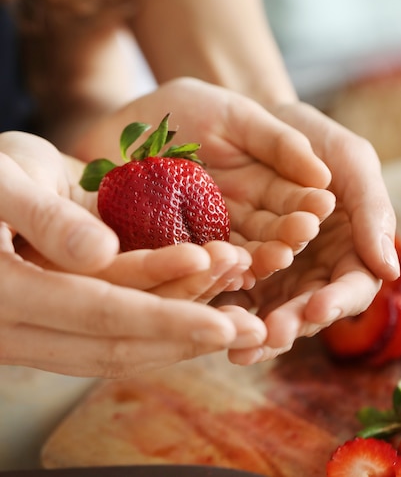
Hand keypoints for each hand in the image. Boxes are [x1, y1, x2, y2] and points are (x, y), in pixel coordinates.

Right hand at [0, 131, 265, 375]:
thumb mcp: (1, 182)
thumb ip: (43, 219)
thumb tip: (99, 255)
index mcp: (7, 299)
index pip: (99, 315)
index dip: (163, 319)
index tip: (224, 323)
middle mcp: (24, 328)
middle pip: (117, 341)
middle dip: (186, 334)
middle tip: (251, 327)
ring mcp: (43, 326)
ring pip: (120, 341)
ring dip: (181, 328)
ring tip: (241, 314)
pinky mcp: (62, 313)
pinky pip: (114, 324)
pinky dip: (161, 315)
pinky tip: (203, 304)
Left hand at [74, 78, 335, 278]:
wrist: (131, 118)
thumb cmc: (190, 107)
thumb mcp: (237, 116)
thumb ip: (279, 143)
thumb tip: (324, 176)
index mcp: (261, 189)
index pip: (291, 203)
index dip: (306, 205)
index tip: (321, 206)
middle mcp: (237, 220)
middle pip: (266, 236)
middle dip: (283, 239)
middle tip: (297, 239)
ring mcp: (201, 238)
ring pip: (230, 256)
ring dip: (250, 259)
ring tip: (266, 258)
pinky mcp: (164, 251)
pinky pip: (185, 263)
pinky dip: (201, 266)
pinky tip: (218, 267)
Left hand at [211, 102, 399, 364]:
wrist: (264, 120)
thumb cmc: (315, 137)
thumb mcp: (351, 161)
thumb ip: (372, 210)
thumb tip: (389, 269)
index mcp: (349, 247)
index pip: (351, 286)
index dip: (336, 301)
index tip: (316, 307)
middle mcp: (315, 266)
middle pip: (307, 308)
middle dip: (290, 323)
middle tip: (270, 334)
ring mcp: (277, 269)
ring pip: (269, 309)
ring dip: (255, 330)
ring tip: (237, 345)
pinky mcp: (240, 263)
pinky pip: (234, 290)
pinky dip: (225, 306)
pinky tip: (209, 316)